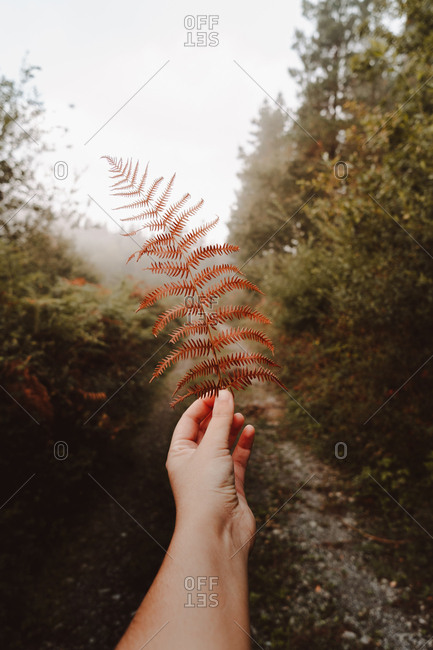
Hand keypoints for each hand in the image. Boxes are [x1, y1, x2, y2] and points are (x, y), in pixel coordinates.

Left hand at [166, 389, 255, 556]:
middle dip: (218, 414)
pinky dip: (244, 444)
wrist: (217, 533)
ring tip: (240, 415)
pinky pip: (238, 458)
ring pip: (223, 444)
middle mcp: (194, 463)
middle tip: (232, 399)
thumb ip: (222, 419)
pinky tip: (250, 431)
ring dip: (231, 428)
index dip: (203, 404)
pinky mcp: (232, 484)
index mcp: (179, 453)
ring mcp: (213, 474)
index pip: (189, 421)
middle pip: (206, 431)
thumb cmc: (205, 491)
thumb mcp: (212, 448)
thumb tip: (226, 393)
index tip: (220, 391)